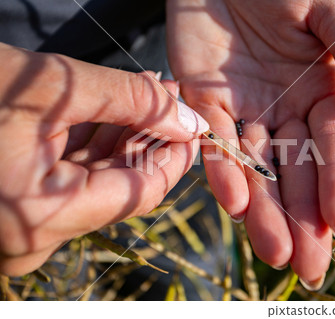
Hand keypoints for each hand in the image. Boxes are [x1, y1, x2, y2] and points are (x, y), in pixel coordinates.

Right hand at [0, 42, 208, 275]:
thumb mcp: (55, 86)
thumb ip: (134, 102)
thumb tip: (187, 119)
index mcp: (41, 216)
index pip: (140, 192)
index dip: (174, 156)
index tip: (192, 124)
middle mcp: (31, 235)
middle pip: (120, 185)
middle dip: (148, 136)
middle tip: (168, 97)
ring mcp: (22, 225)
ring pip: (96, 181)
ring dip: (123, 136)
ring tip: (145, 94)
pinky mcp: (15, 209)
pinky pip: (69, 180)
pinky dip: (93, 145)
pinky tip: (113, 110)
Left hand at [167, 0, 334, 288]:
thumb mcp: (329, 10)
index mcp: (320, 94)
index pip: (334, 148)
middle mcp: (284, 112)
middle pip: (297, 172)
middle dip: (303, 218)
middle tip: (309, 265)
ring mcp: (244, 111)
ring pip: (256, 169)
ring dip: (265, 211)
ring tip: (275, 252)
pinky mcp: (203, 104)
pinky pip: (215, 143)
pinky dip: (223, 172)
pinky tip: (236, 204)